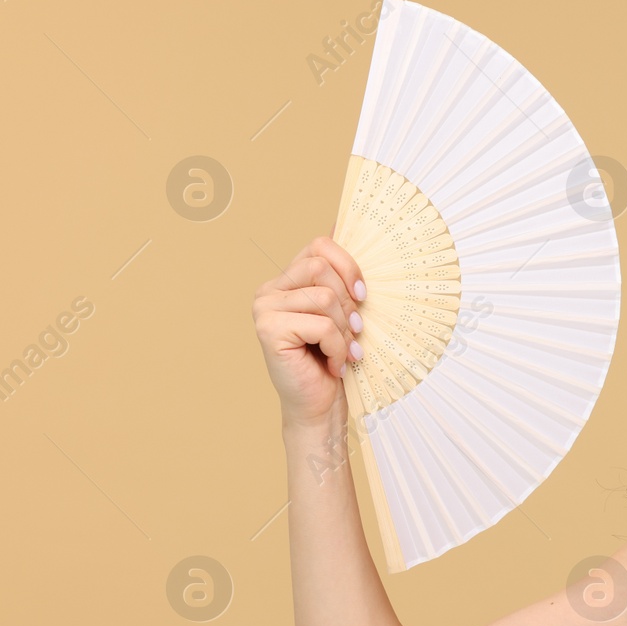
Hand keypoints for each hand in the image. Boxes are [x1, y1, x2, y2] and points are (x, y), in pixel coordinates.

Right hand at [252, 236, 364, 427]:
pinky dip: (337, 347)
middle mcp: (269, 290)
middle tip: (351, 332)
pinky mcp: (268, 330)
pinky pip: (321, 324)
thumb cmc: (334, 358)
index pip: (320, 246)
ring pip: (325, 297)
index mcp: (286, 279)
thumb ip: (339, 273)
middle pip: (322, 268)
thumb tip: (344, 220)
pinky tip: (332, 363)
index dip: (349, 267)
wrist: (319, 405)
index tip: (362, 296)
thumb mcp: (344, 311)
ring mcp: (264, 309)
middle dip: (348, 303)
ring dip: (344, 330)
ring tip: (342, 350)